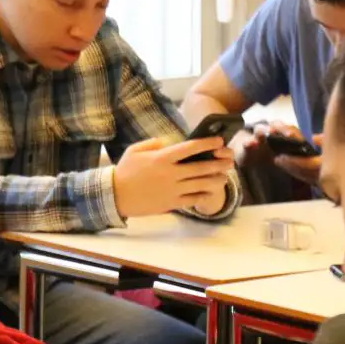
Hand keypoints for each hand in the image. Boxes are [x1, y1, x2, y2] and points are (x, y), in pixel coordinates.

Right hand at [112, 137, 234, 218]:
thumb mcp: (134, 151)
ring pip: (202, 184)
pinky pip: (194, 198)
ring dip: (216, 179)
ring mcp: (172, 189)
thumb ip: (153, 143)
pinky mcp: (171, 203)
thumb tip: (167, 142)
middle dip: (219, 162)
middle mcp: (170, 173)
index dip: (207, 143)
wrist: (114, 196)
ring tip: (224, 176)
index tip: (219, 141)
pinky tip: (211, 191)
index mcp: (162, 158)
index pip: (190, 148)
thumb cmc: (124, 171)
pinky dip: (205, 194)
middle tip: (230, 160)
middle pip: (202, 167)